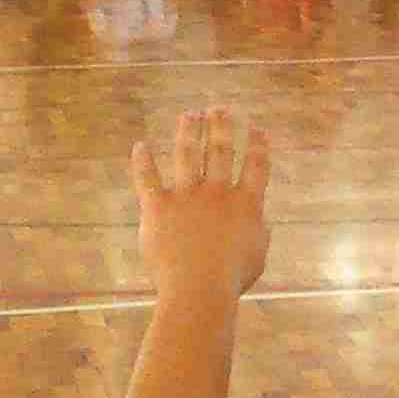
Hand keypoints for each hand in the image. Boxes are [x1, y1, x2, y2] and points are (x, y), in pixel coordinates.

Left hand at [130, 109, 273, 305]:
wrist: (199, 287)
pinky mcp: (158, 207)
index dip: (258, 145)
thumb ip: (258, 230)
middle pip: (222, 152)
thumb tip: (256, 217)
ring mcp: (187, 198)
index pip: (256, 166)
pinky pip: (147, 179)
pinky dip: (142, 162)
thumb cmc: (232, 278)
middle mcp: (218, 193)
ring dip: (189, 132)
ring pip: (188, 155)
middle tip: (220, 110)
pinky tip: (140, 146)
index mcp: (247, 204)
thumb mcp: (257, 253)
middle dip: (222, 128)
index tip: (257, 129)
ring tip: (190, 115)